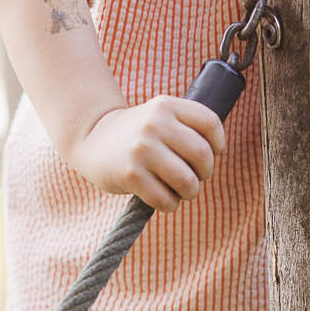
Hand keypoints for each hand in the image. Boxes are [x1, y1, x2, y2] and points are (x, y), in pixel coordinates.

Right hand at [69, 97, 225, 211]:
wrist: (92, 140)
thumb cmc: (137, 134)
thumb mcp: (160, 116)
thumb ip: (188, 127)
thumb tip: (217, 153)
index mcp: (166, 105)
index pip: (210, 123)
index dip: (217, 144)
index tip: (210, 154)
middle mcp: (154, 123)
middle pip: (203, 154)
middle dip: (204, 173)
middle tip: (194, 177)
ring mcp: (141, 149)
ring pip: (188, 181)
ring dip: (190, 192)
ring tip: (181, 191)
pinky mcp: (130, 174)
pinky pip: (165, 199)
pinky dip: (170, 204)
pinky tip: (164, 199)